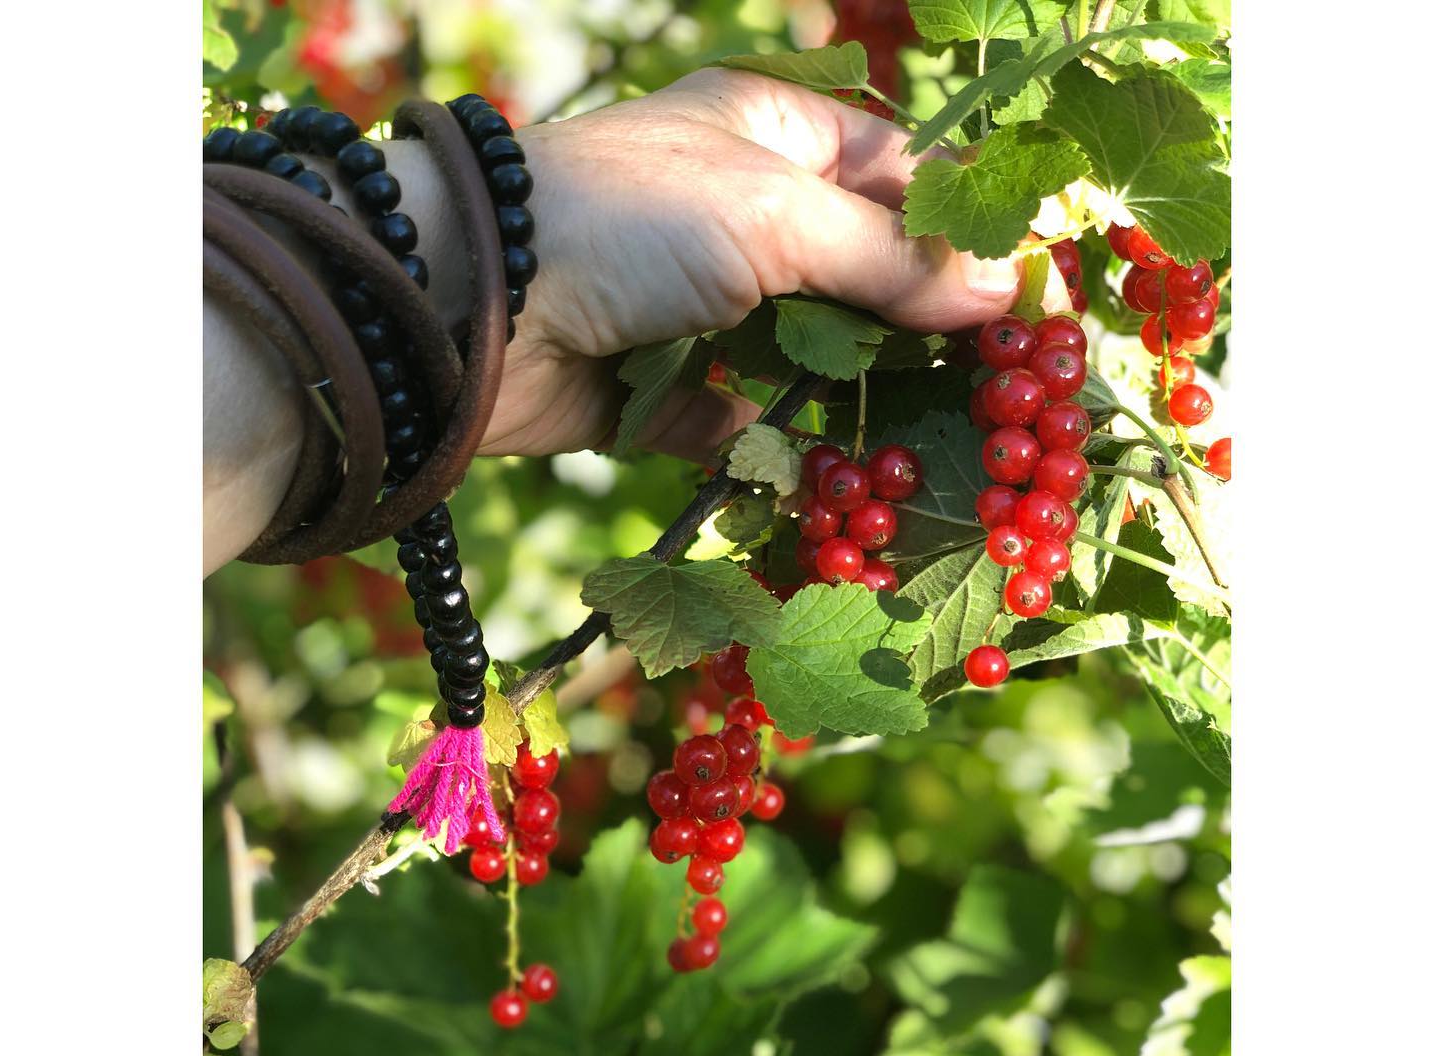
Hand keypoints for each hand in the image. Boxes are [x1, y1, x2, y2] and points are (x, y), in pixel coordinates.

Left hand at [487, 68, 1067, 459]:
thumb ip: (889, 260)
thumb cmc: (627, 220)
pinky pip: (742, 424)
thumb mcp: (776, 214)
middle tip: (994, 382)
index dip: (961, 229)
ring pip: (805, 355)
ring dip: (855, 394)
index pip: (894, 172)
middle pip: (856, 272)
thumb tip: (1001, 294)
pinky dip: (780, 449)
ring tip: (932, 437)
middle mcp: (735, 214)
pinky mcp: (664, 392)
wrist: (473, 308)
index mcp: (765, 133)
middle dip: (917, 326)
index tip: (1026, 292)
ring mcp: (699, 306)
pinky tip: (838, 479)